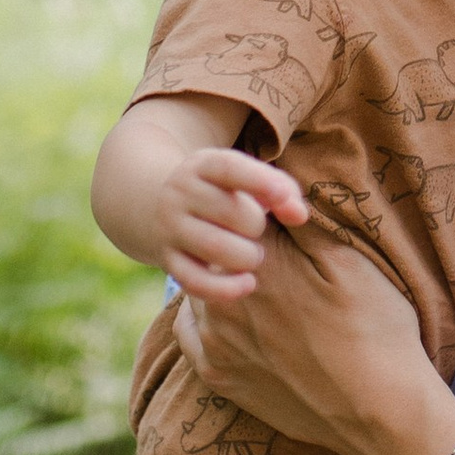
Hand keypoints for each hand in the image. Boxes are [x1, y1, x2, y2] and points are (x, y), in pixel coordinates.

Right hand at [150, 146, 307, 303]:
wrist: (155, 205)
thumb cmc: (219, 191)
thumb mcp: (242, 177)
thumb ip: (279, 189)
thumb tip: (300, 215)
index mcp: (202, 165)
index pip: (230, 168)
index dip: (261, 182)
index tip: (285, 198)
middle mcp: (180, 193)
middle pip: (231, 213)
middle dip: (256, 227)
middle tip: (255, 231)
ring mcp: (169, 227)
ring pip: (216, 248)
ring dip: (247, 257)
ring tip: (251, 254)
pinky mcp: (166, 260)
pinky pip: (196, 282)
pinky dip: (227, 289)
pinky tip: (247, 284)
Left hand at [172, 221, 454, 454]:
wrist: (379, 412)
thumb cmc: (374, 329)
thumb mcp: (349, 260)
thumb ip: (303, 221)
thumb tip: (274, 189)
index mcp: (256, 261)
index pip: (242, 211)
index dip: (265, 206)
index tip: (284, 213)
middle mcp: (222, 299)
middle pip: (216, 250)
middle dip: (237, 242)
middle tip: (274, 250)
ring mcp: (215, 341)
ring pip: (201, 288)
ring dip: (220, 278)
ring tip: (260, 283)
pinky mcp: (217, 376)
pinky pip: (193, 332)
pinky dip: (209, 318)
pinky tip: (239, 317)